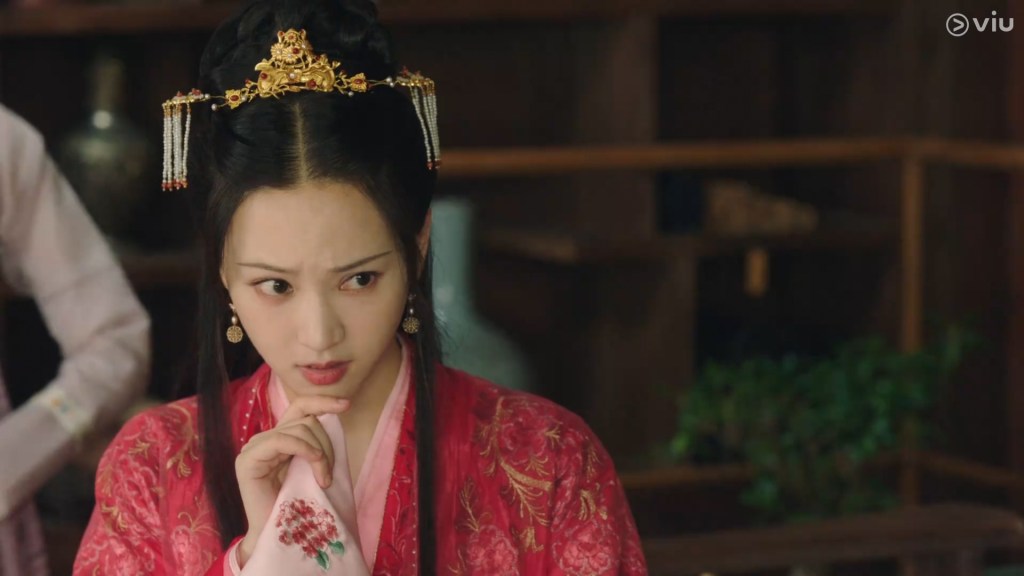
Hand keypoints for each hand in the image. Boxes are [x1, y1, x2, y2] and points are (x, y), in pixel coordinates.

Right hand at [235, 395, 349, 565]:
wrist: (277, 534)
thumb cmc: (298, 504)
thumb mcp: (312, 467)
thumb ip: (317, 444)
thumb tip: (335, 415)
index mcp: (280, 437)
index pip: (301, 406)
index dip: (323, 401)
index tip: (346, 404)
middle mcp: (265, 438)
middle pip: (307, 421)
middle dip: (327, 445)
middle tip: (329, 475)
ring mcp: (254, 447)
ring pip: (300, 429)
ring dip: (320, 454)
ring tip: (324, 480)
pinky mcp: (248, 459)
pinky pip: (282, 440)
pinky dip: (305, 450)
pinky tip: (316, 469)